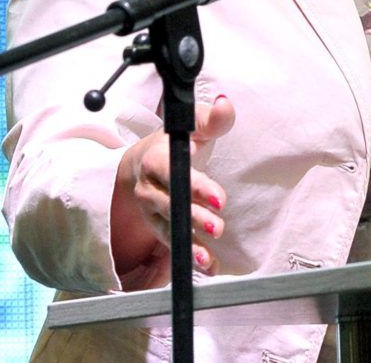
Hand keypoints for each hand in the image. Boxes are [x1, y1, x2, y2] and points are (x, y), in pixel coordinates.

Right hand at [110, 96, 234, 288]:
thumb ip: (212, 118)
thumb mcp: (192, 126)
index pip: (171, 171)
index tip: (219, 198)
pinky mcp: (156, 226)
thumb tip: (226, 105)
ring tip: (207, 257)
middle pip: (168, 204)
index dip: (194, 186)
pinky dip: (189, 256)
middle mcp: (147, 187)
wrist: (144, 162)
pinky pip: (171, 244)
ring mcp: (149, 210)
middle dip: (193, 217)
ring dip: (188, 244)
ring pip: (166, 229)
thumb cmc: (175, 141)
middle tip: (218, 227)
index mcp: (155, 158)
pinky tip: (208, 265)